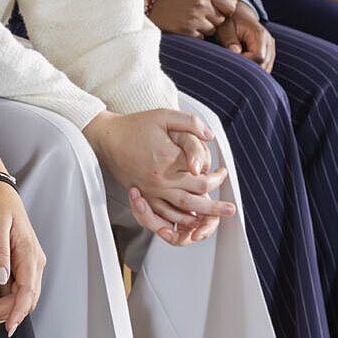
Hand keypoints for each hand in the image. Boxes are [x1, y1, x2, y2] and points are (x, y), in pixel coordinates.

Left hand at [0, 182, 44, 335]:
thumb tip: (3, 279)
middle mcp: (34, 262)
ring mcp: (29, 265)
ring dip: (2, 311)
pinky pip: (16, 291)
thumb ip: (0, 252)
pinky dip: (2, 303)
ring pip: (21, 299)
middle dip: (3, 314)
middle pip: (25, 300)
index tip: (6, 327)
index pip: (28, 291)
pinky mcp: (21, 267)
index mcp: (30, 253)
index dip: (17, 311)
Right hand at [83, 109, 231, 245]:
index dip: (216, 177)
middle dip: (214, 206)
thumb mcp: (163, 115)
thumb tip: (210, 136)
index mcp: (167, 159)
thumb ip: (190, 123)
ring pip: (180, 210)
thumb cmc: (136, 125)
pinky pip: (162, 214)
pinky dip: (176, 221)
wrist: (107, 138)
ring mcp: (150, 190)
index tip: (223, 172)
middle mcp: (159, 178)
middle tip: (231, 210)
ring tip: (214, 221)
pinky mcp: (143, 196)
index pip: (200, 175)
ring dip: (199, 217)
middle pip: (194, 198)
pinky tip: (187, 222)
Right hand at [149, 0, 238, 37]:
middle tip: (200, 15)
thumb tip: (231, 5)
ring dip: (204, 27)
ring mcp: (194, 19)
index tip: (219, 10)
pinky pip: (200, 37)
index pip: (229, 6)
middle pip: (221, 19)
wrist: (146, 2)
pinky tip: (185, 26)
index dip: (225, 10)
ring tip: (190, 20)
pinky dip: (195, 34)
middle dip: (214, 19)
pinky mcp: (186, 31)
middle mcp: (201, 4)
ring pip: (212, 30)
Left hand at [212, 1, 275, 70]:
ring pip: (266, 68)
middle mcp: (269, 42)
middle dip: (248, 69)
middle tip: (232, 65)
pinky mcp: (269, 54)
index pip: (259, 57)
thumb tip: (235, 53)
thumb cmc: (228, 22)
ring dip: (251, 71)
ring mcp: (271, 49)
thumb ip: (230, 40)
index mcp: (259, 34)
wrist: (237, 15)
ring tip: (237, 63)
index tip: (232, 59)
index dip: (245, 62)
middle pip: (264, 65)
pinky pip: (265, 67)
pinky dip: (254, 70)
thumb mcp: (224, 28)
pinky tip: (243, 65)